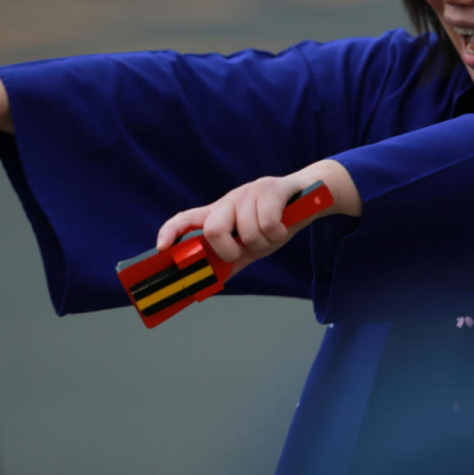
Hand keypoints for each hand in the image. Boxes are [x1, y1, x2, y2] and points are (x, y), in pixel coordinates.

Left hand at [156, 160, 361, 276]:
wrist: (311, 197)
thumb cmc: (276, 222)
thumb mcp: (251, 245)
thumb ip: (230, 261)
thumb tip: (207, 287)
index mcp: (219, 213)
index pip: (186, 218)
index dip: (170, 232)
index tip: (162, 249)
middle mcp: (229, 200)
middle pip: (213, 229)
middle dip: (230, 250)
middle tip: (246, 251)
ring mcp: (249, 192)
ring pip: (247, 233)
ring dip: (264, 244)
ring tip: (273, 236)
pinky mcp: (270, 188)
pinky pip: (268, 224)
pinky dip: (277, 235)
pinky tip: (284, 227)